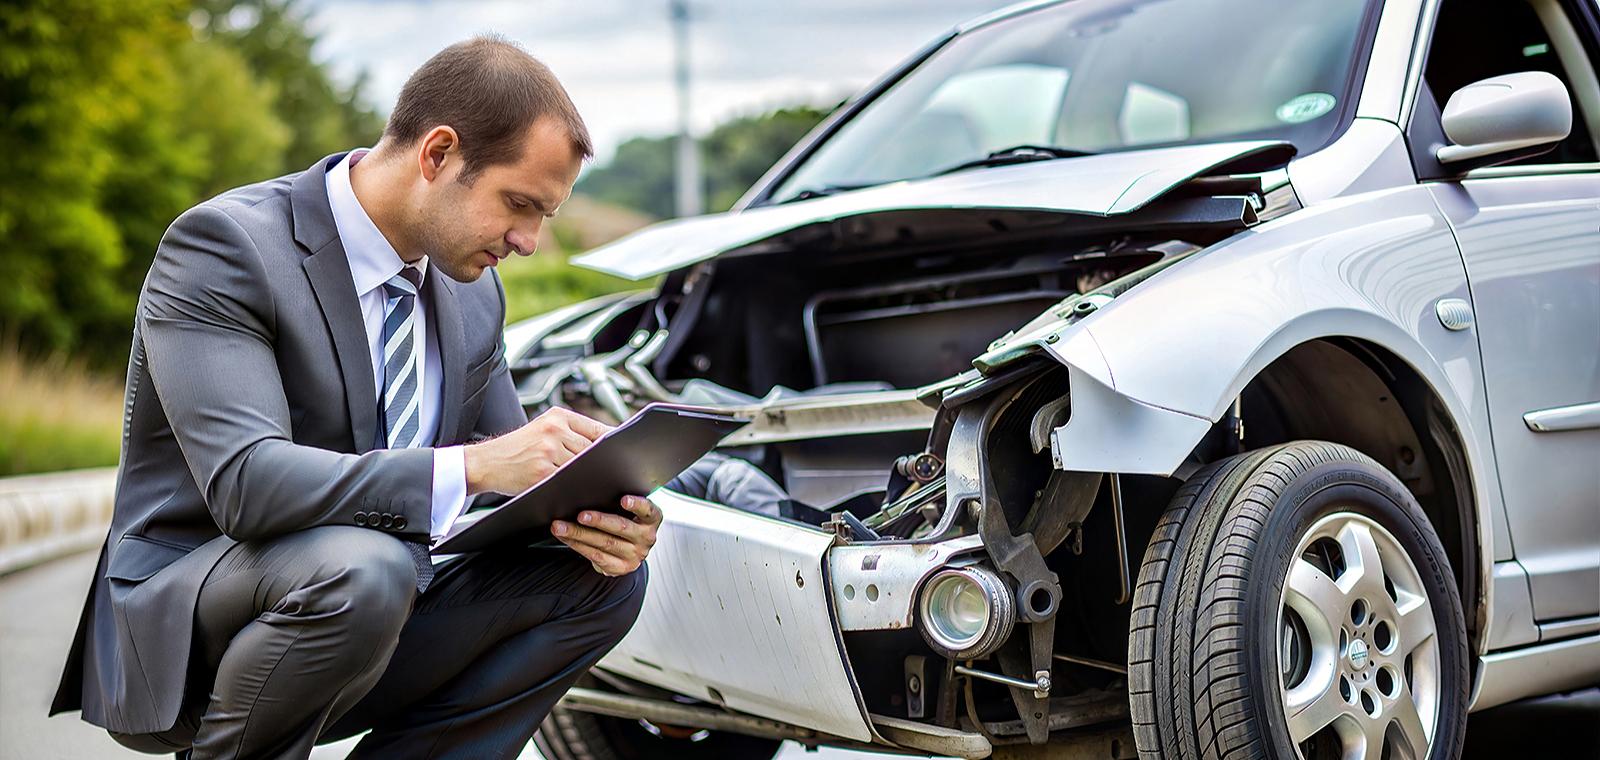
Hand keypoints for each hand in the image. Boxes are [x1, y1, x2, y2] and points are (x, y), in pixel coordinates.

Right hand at [464, 407, 609, 494]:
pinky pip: (568, 481)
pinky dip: (575, 487)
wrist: (486, 461)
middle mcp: (554, 430)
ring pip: (583, 466)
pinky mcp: (542, 472)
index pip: (597, 428)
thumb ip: (570, 433)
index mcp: (558, 416)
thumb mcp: (542, 429)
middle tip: (616, 474)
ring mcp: (548, 451)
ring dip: (591, 477)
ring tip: (598, 484)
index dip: (613, 443)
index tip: (624, 453)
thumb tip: (606, 445)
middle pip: (594, 449)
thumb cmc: (517, 448)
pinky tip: (579, 492)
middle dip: (603, 463)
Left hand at [551, 495, 660, 576]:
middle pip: (621, 528)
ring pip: (604, 543)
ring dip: (579, 534)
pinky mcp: (620, 568)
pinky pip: (596, 556)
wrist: (628, 549)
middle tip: (581, 515)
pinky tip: (566, 537)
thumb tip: (591, 487)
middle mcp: (646, 538)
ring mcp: (634, 555)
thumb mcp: (630, 510)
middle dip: (599, 521)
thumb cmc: (625, 520)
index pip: (648, 510)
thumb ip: (619, 500)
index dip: (637, 505)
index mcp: (651, 519)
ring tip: (561, 526)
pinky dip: (578, 545)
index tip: (624, 500)